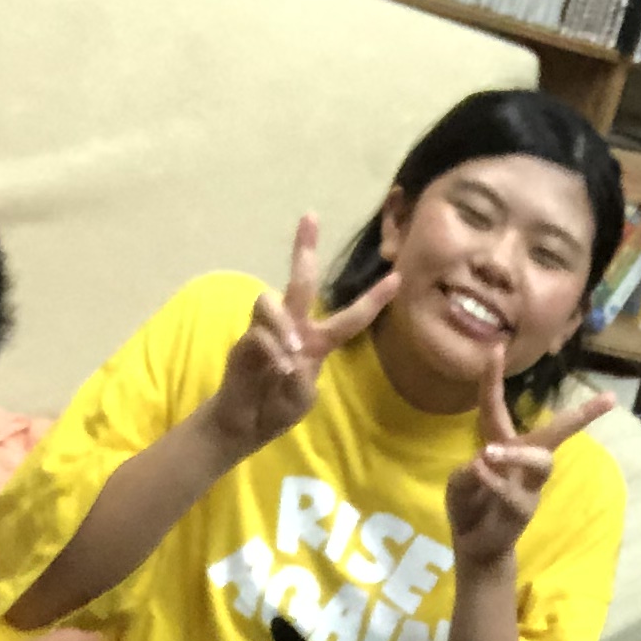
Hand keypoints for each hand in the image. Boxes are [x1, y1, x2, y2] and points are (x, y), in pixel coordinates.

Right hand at [203, 216, 401, 455]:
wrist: (244, 424)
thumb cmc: (277, 408)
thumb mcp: (302, 398)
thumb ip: (302, 380)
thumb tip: (290, 356)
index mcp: (317, 341)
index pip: (351, 318)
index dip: (374, 299)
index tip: (397, 276)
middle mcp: (292, 327)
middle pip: (301, 283)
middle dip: (304, 248)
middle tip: (311, 216)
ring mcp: (265, 331)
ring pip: (270, 302)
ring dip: (283, 326)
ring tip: (291, 353)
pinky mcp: (243, 342)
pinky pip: (259, 335)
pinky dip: (272, 352)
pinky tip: (277, 370)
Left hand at [445, 350, 613, 573]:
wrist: (475, 547)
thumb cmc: (470, 507)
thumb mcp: (458, 484)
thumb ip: (467, 474)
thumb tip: (486, 465)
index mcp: (501, 444)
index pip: (495, 407)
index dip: (492, 378)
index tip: (496, 346)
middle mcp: (522, 460)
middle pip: (555, 433)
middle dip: (582, 416)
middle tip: (610, 400)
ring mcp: (528, 486)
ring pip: (540, 461)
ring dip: (516, 454)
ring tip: (488, 454)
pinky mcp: (524, 510)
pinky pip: (511, 492)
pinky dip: (492, 482)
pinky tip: (479, 474)